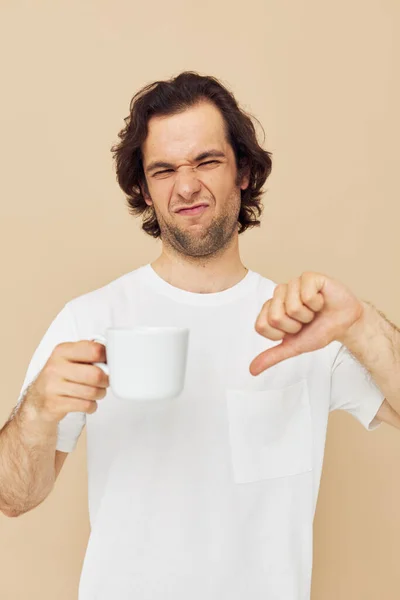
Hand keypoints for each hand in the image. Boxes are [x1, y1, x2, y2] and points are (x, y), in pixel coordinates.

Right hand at [24, 341, 109, 422]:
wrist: (37, 399)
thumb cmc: (60, 376)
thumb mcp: (70, 358)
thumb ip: (88, 353)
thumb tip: (111, 356)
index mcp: (62, 351)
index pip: (94, 350)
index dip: (107, 358)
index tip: (108, 363)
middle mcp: (55, 367)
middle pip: (96, 374)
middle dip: (106, 380)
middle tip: (105, 381)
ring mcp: (53, 386)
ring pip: (92, 392)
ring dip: (99, 394)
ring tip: (96, 392)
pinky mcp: (54, 404)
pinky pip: (85, 405)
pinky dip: (91, 406)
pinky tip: (87, 402)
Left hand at [249, 272, 363, 375]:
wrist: (345, 324)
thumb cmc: (320, 331)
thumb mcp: (294, 347)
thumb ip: (272, 356)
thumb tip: (252, 370)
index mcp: (271, 308)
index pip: (261, 326)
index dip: (281, 334)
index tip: (294, 330)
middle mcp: (279, 294)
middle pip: (275, 317)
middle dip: (296, 325)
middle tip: (307, 320)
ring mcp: (293, 284)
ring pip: (292, 307)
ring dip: (308, 315)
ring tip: (314, 311)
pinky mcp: (308, 277)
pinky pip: (306, 295)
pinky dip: (317, 304)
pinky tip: (321, 301)